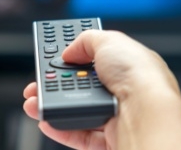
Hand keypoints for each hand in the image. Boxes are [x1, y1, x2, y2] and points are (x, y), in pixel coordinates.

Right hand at [23, 30, 180, 149]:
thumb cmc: (139, 77)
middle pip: (83, 87)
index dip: (76, 57)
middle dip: (57, 83)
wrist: (146, 113)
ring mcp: (118, 117)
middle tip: (40, 80)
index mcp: (130, 66)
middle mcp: (126, 91)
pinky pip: (80, 136)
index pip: (98, 59)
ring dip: (52, 106)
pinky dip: (60, 127)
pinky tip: (47, 119)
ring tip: (34, 101)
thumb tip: (70, 50)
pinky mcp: (110, 140)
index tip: (56, 57)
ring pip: (78, 111)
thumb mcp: (109, 40)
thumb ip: (86, 41)